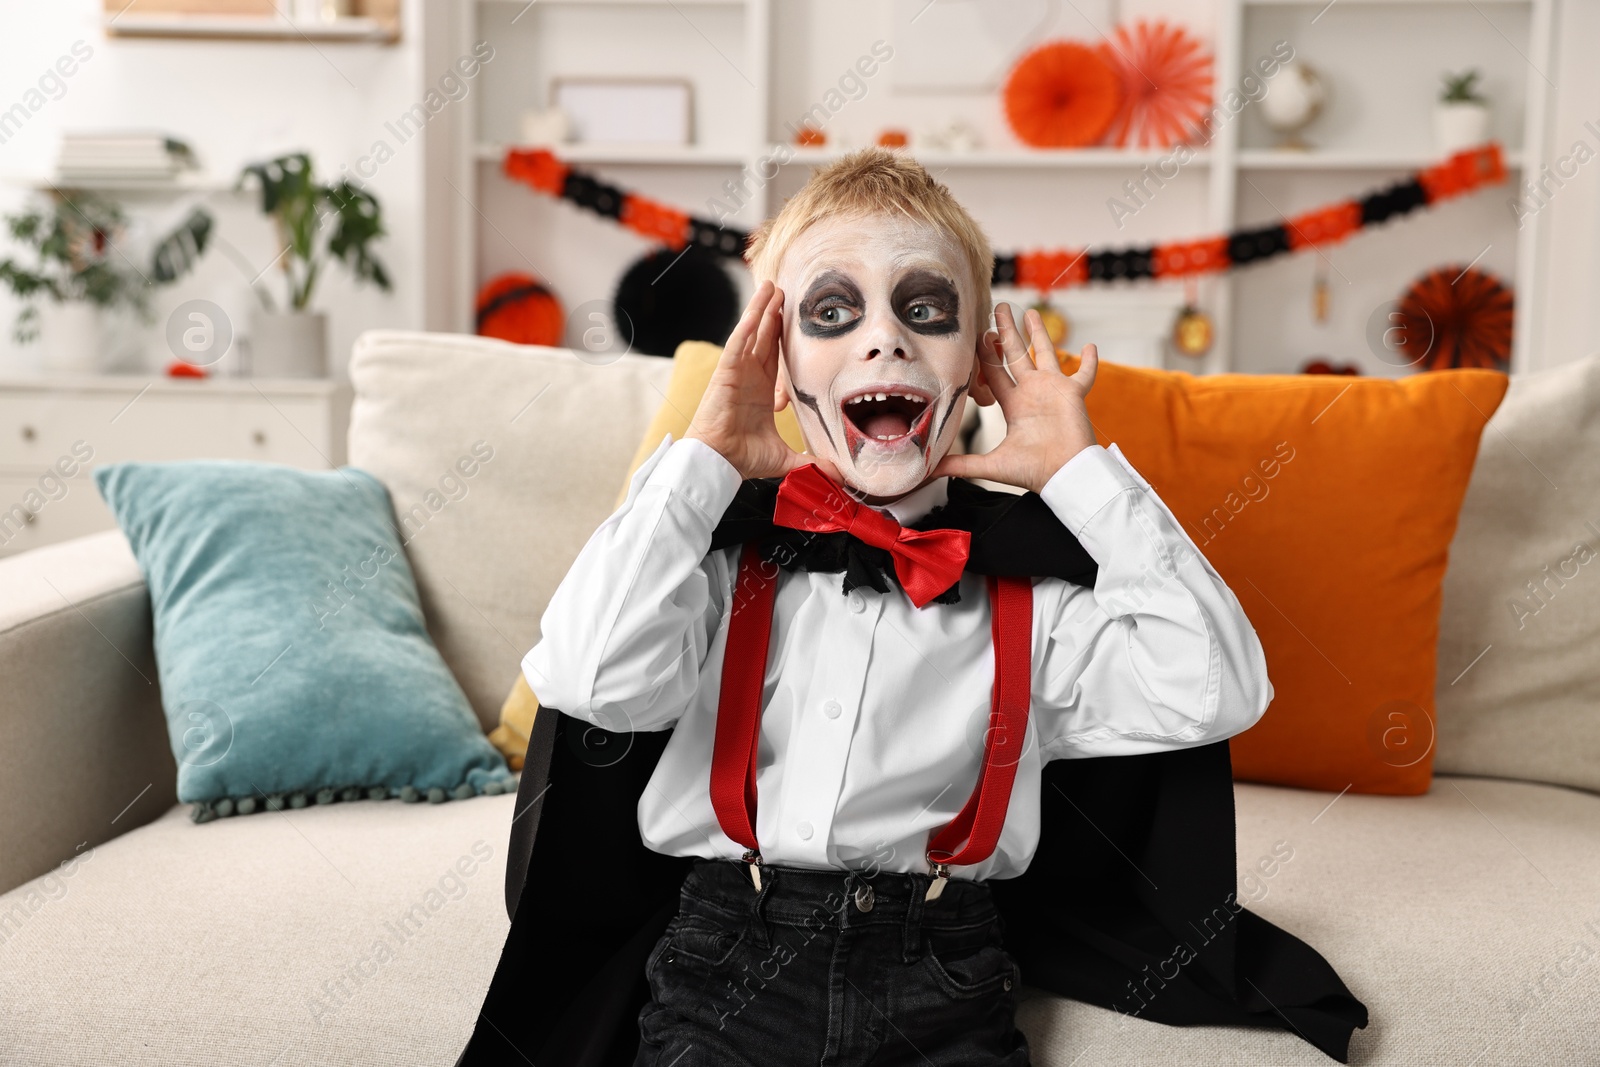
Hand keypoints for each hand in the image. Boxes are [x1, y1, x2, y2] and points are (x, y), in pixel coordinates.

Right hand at [687, 281, 839, 481]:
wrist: (718, 462)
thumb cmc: (743, 459)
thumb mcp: (786, 457)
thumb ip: (811, 462)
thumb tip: (839, 476)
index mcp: (761, 394)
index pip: (776, 361)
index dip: (785, 343)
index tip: (799, 327)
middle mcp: (749, 378)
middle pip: (764, 339)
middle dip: (774, 316)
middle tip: (786, 294)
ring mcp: (737, 372)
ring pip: (752, 333)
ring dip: (762, 310)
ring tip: (772, 287)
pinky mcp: (726, 371)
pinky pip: (739, 341)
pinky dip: (748, 321)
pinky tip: (758, 304)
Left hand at [932, 303, 1097, 494]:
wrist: (1065, 476)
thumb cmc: (1032, 471)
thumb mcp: (990, 465)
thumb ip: (960, 464)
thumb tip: (928, 471)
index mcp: (1014, 405)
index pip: (995, 373)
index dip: (986, 355)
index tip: (980, 335)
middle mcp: (1032, 394)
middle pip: (1016, 355)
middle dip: (1006, 332)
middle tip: (998, 309)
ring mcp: (1054, 391)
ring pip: (1045, 354)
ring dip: (1038, 333)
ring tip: (1030, 312)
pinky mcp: (1074, 394)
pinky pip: (1085, 375)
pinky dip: (1090, 362)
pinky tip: (1092, 346)